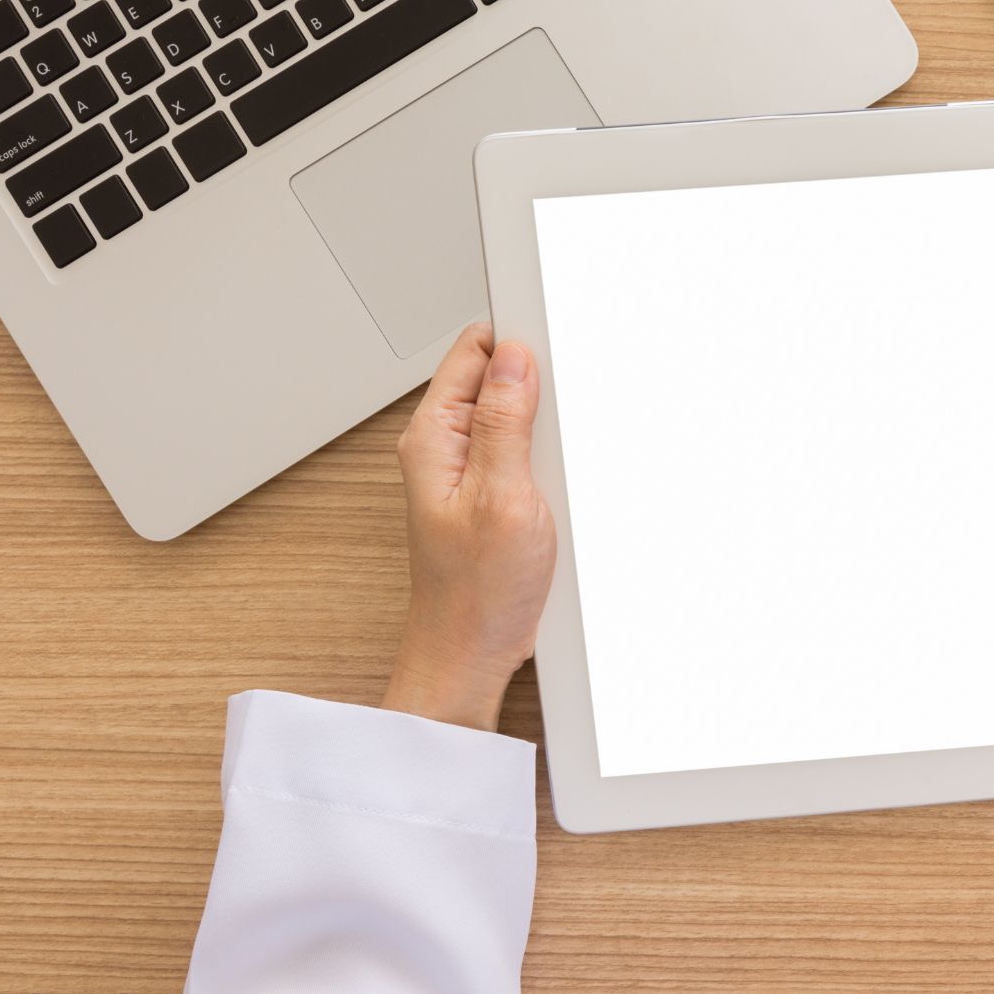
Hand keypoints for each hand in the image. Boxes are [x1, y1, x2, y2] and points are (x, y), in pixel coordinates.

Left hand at [383, 323, 557, 729]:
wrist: (473, 651)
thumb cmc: (476, 592)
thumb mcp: (502, 497)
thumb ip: (504, 423)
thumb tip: (514, 360)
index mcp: (433, 438)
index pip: (472, 352)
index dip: (515, 342)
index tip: (552, 343)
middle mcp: (445, 448)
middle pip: (496, 378)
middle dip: (537, 385)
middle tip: (560, 422)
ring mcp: (469, 470)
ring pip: (515, 415)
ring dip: (546, 427)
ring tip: (558, 463)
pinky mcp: (493, 493)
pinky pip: (523, 451)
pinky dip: (548, 458)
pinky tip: (559, 483)